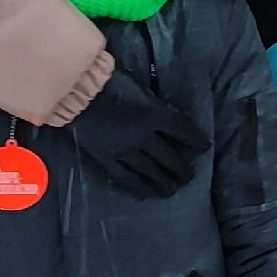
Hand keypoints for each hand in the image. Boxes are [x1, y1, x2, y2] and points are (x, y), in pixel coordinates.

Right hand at [69, 67, 209, 197]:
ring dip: (163, 181)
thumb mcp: (139, 89)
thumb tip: (164, 116)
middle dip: (181, 168)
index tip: (203, 147)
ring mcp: (124, 150)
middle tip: (189, 176)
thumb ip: (153, 105)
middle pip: (168, 157)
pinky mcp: (106, 158)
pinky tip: (146, 193)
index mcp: (154, 114)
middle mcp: (142, 136)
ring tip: (172, 189)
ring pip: (150, 171)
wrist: (73, 91)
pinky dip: (137, 186)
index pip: (182, 130)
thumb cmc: (107, 82)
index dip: (195, 140)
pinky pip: (125, 177)